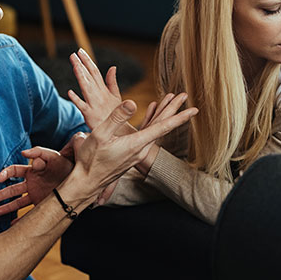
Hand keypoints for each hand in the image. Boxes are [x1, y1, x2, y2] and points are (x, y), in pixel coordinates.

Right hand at [0, 144, 77, 216]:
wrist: (81, 178)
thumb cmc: (67, 164)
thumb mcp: (54, 156)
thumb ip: (40, 153)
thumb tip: (24, 152)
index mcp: (32, 170)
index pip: (14, 171)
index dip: (6, 173)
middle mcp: (32, 183)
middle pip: (12, 189)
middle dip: (0, 194)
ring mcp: (36, 194)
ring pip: (17, 202)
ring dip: (6, 207)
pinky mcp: (42, 204)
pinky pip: (29, 213)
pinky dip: (21, 220)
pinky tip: (12, 226)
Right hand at [66, 95, 197, 201]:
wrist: (87, 182)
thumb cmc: (91, 159)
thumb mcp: (100, 134)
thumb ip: (116, 118)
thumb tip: (133, 103)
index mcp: (136, 144)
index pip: (162, 127)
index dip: (179, 117)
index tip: (194, 109)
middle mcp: (140, 149)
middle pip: (162, 127)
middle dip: (175, 111)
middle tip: (186, 97)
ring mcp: (136, 153)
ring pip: (155, 131)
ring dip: (164, 116)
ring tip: (171, 102)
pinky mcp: (131, 155)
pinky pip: (146, 136)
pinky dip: (152, 123)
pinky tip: (152, 117)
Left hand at [68, 48, 121, 130]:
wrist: (119, 133)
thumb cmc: (115, 114)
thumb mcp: (116, 96)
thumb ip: (112, 82)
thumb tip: (112, 67)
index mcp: (104, 90)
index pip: (95, 72)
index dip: (87, 61)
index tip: (80, 51)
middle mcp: (99, 95)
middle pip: (90, 77)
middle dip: (82, 65)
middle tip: (73, 54)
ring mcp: (94, 105)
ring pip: (86, 88)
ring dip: (81, 77)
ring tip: (74, 66)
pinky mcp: (90, 116)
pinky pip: (82, 107)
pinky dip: (77, 100)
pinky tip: (70, 92)